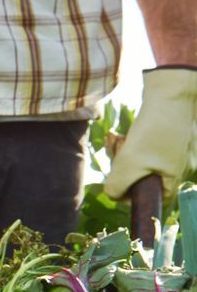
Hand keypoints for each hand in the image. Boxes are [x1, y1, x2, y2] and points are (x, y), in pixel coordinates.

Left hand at [105, 67, 196, 199]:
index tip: (117, 182)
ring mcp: (174, 150)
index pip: (154, 200)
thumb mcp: (128, 165)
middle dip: (122, 167)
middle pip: (143, 178)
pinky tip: (117, 135)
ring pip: (140, 161)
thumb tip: (113, 195)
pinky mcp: (167, 136)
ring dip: (122, 153)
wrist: (171, 91)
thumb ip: (117, 188)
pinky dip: (129, 143)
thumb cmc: (153, 130)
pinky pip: (144, 148)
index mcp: (175, 177)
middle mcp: (179, 165)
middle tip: (114, 150)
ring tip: (114, 138)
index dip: (131, 196)